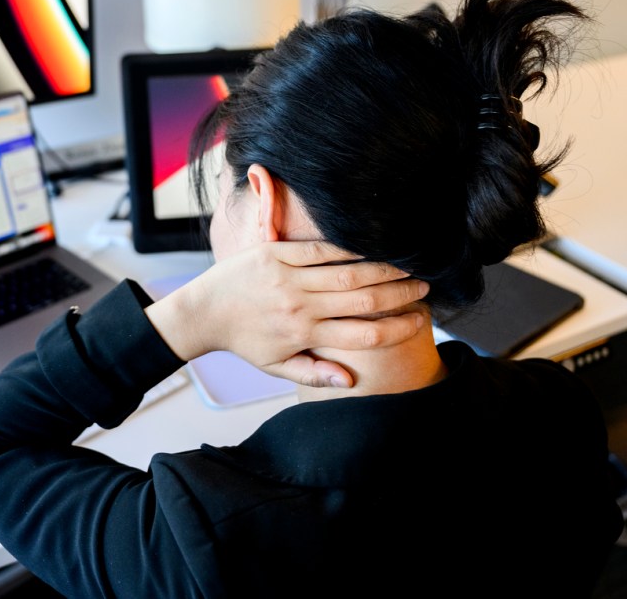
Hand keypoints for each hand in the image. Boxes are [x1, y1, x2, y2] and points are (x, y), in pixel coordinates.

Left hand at [144, 240, 427, 387]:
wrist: (203, 312)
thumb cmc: (244, 341)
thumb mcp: (277, 366)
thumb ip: (315, 374)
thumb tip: (351, 381)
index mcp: (303, 335)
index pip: (363, 335)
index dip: (398, 328)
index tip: (420, 321)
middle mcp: (299, 306)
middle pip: (363, 300)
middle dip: (399, 294)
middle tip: (423, 287)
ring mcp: (286, 277)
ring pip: (347, 272)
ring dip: (383, 268)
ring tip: (408, 266)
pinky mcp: (275, 253)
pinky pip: (319, 248)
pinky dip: (348, 247)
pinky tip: (371, 246)